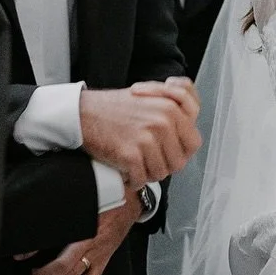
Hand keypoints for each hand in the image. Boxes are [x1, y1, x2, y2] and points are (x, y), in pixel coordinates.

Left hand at [31, 190, 141, 274]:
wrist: (132, 200)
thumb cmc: (109, 196)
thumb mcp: (85, 198)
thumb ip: (63, 208)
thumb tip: (38, 217)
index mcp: (84, 225)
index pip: (55, 242)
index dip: (34, 250)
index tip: (21, 255)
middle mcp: (91, 241)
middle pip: (63, 266)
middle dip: (43, 274)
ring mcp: (98, 253)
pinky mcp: (104, 259)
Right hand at [78, 77, 200, 189]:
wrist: (82, 113)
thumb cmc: (114, 107)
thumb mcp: (152, 95)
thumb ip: (176, 106)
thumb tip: (192, 122)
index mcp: (171, 108)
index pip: (194, 142)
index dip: (182, 151)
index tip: (169, 152)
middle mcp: (163, 122)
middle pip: (178, 162)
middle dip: (164, 165)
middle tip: (149, 160)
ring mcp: (147, 138)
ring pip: (161, 173)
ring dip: (148, 173)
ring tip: (136, 163)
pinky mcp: (130, 153)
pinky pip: (142, 179)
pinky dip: (133, 179)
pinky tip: (125, 170)